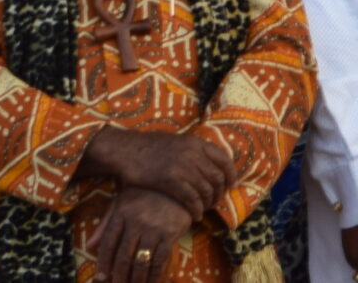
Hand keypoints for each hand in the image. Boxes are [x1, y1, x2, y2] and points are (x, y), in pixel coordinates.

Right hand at [83, 128, 235, 220]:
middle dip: (219, 192)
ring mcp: (181, 166)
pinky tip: (194, 215)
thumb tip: (209, 163)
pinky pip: (191, 199)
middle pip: (217, 177)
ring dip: (208, 203)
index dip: (231, 174)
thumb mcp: (177, 142)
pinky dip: (196, 209)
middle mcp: (192, 153)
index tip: (231, 185)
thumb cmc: (149, 147)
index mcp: (195, 142)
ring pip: (205, 190)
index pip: (224, 158)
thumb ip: (193, 150)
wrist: (126, 150)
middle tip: (216, 202)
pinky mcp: (170, 180)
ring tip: (204, 210)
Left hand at [90, 186, 189, 282]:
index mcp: (122, 212)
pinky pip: (160, 261)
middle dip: (118, 276)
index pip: (108, 242)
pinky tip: (151, 282)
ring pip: (140, 261)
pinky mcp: (170, 234)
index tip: (101, 277)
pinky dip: (154, 276)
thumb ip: (105, 224)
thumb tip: (89, 246)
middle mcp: (137, 220)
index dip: (103, 262)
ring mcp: (154, 228)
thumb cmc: (145, 195)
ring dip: (135, 279)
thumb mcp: (122, 202)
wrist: (178, 184)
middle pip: (123, 256)